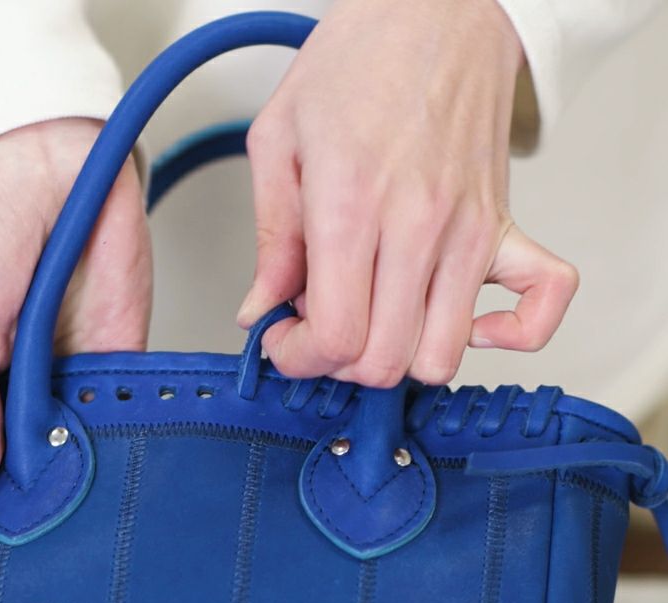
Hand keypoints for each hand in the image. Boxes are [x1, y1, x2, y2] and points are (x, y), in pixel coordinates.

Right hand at [0, 118, 151, 518]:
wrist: (54, 170)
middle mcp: (27, 389)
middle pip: (36, 466)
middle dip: (41, 502)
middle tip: (45, 555)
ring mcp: (79, 377)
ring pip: (85, 449)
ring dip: (84, 480)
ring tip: (77, 526)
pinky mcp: (126, 360)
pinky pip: (130, 411)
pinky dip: (128, 441)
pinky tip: (118, 478)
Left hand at [238, 0, 578, 385]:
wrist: (436, 13)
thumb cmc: (359, 63)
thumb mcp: (278, 139)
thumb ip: (270, 238)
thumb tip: (262, 308)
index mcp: (351, 206)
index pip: (335, 337)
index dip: (300, 359)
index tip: (285, 342)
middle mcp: (418, 228)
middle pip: (384, 361)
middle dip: (338, 365)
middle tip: (319, 329)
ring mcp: (470, 232)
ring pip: (443, 357)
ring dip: (399, 359)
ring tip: (375, 320)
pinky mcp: (505, 228)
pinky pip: (543, 303)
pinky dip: (508, 335)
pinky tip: (463, 322)